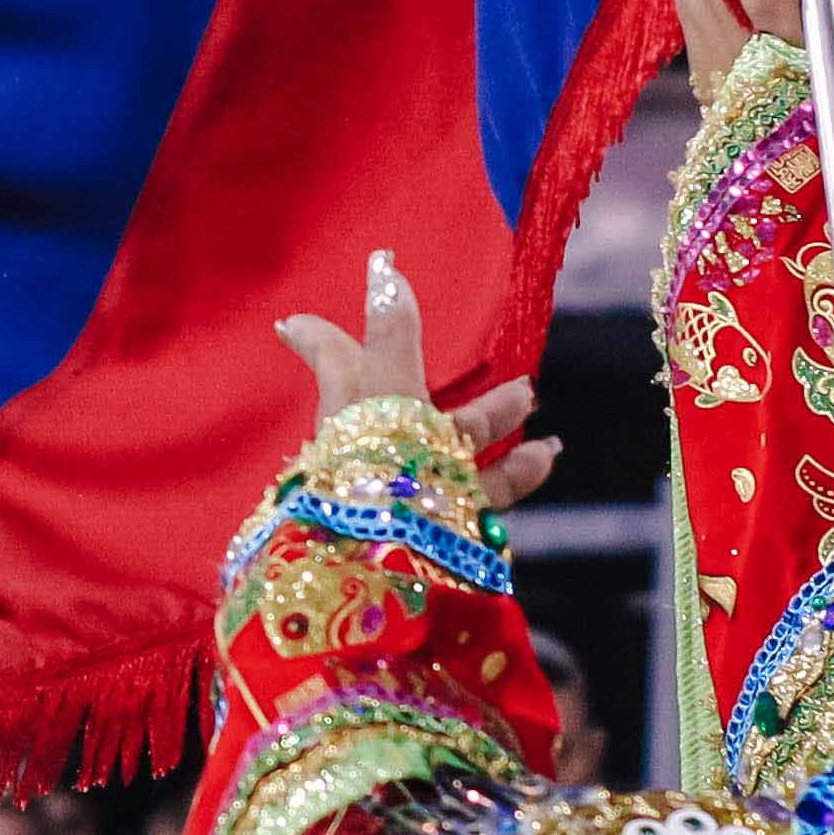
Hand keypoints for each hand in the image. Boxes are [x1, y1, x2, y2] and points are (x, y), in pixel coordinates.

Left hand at [267, 252, 560, 504]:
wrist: (381, 565)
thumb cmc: (375, 461)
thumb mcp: (387, 385)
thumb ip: (392, 332)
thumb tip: (383, 269)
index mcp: (349, 409)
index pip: (332, 360)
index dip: (317, 337)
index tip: (288, 322)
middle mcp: (372, 447)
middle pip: (403, 400)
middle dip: (444, 380)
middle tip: (493, 371)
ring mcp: (406, 486)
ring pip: (451, 444)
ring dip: (493, 420)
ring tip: (530, 402)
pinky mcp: (438, 523)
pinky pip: (479, 489)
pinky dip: (514, 469)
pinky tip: (545, 454)